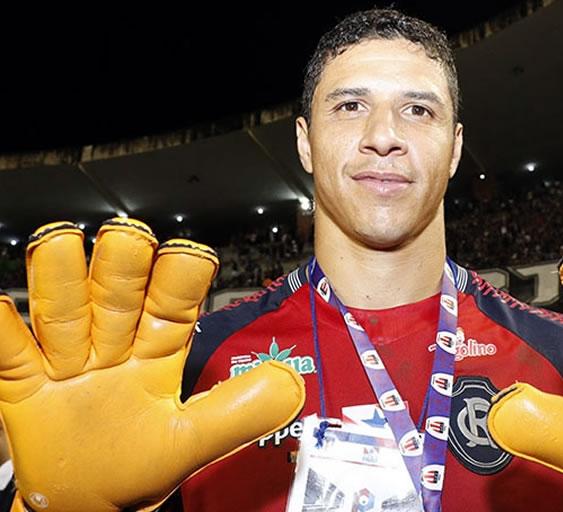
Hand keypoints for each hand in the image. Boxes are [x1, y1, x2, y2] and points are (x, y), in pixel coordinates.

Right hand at [0, 219, 304, 511]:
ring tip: (59, 241)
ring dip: (60, 279)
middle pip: (116, 296)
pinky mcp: (25, 384)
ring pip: (63, 311)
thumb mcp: (191, 441)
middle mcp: (113, 345)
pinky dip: (2, 330)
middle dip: (120, 268)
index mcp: (158, 352)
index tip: (190, 254)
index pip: (172, 305)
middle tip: (128, 235)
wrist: (90, 502)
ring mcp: (68, 361)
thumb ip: (238, 412)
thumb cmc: (141, 468)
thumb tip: (292, 384)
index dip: (180, 280)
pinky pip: (10, 353)